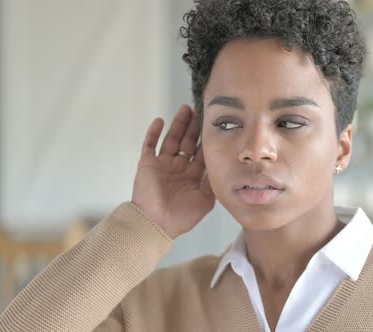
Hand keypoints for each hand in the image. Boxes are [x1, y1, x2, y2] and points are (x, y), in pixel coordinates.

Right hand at [131, 105, 214, 238]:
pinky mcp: (148, 164)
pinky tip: (160, 120)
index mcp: (193, 175)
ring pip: (172, 139)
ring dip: (178, 124)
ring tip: (185, 109)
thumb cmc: (181, 217)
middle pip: (188, 141)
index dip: (207, 138)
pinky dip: (154, 132)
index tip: (214, 124)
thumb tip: (224, 165)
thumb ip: (213, 181)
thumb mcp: (205, 199)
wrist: (156, 224)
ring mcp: (163, 164)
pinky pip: (149, 144)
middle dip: (194, 127)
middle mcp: (179, 167)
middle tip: (200, 110)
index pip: (202, 152)